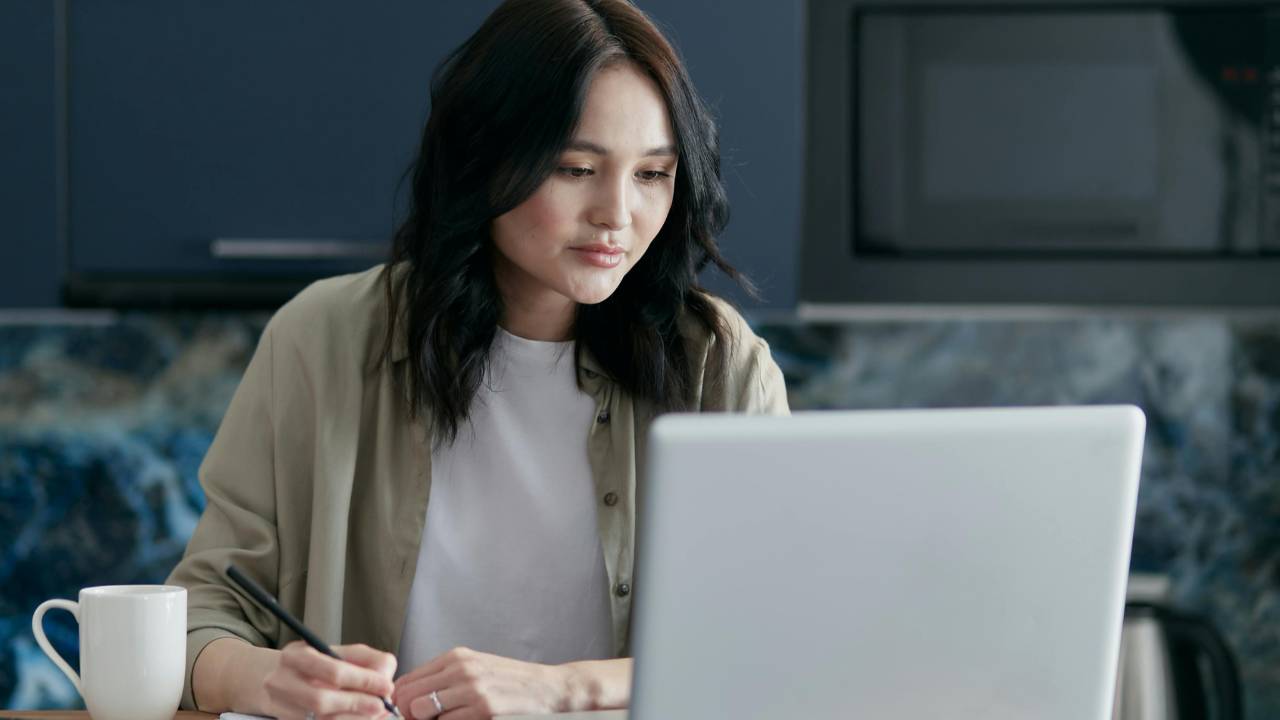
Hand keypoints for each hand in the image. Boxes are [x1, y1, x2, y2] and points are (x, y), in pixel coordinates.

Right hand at [262, 641, 397, 719]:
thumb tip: (384, 679)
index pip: (334, 671)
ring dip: (354, 718)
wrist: (277, 680)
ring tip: (374, 713)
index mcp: (295, 656)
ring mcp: (280, 707)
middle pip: (322, 701)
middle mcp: (281, 682)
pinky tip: (360, 718)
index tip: (387, 686)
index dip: (365, 681)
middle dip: (358, 704)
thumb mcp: (338, 651)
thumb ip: (366, 660)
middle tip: (381, 705)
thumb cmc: (316, 663)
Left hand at [391, 646, 570, 719]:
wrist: (548, 689)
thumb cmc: (510, 682)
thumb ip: (444, 679)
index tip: (410, 714)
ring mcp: (472, 689)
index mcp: (456, 657)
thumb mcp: (475, 668)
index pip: (406, 681)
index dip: (400, 703)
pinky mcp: (484, 709)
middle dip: (410, 716)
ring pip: (422, 711)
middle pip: (408, 697)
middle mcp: (461, 669)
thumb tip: (408, 699)